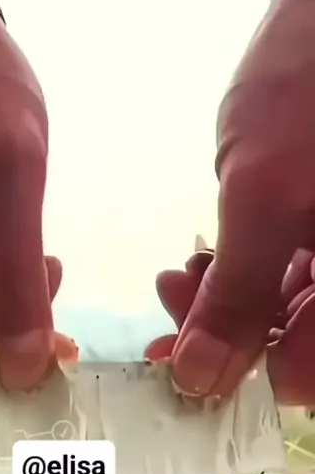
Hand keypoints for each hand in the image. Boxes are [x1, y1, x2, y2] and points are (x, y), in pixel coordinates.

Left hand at [149, 0, 314, 403]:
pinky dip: (252, 272)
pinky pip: (298, 271)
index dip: (248, 379)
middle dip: (231, 334)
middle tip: (173, 313)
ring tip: (182, 278)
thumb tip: (203, 381)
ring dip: (233, 303)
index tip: (185, 367)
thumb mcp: (268, 196)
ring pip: (294, 310)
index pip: (311, 376)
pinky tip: (210, 256)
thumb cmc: (309, 92)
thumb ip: (241, 297)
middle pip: (300, 344)